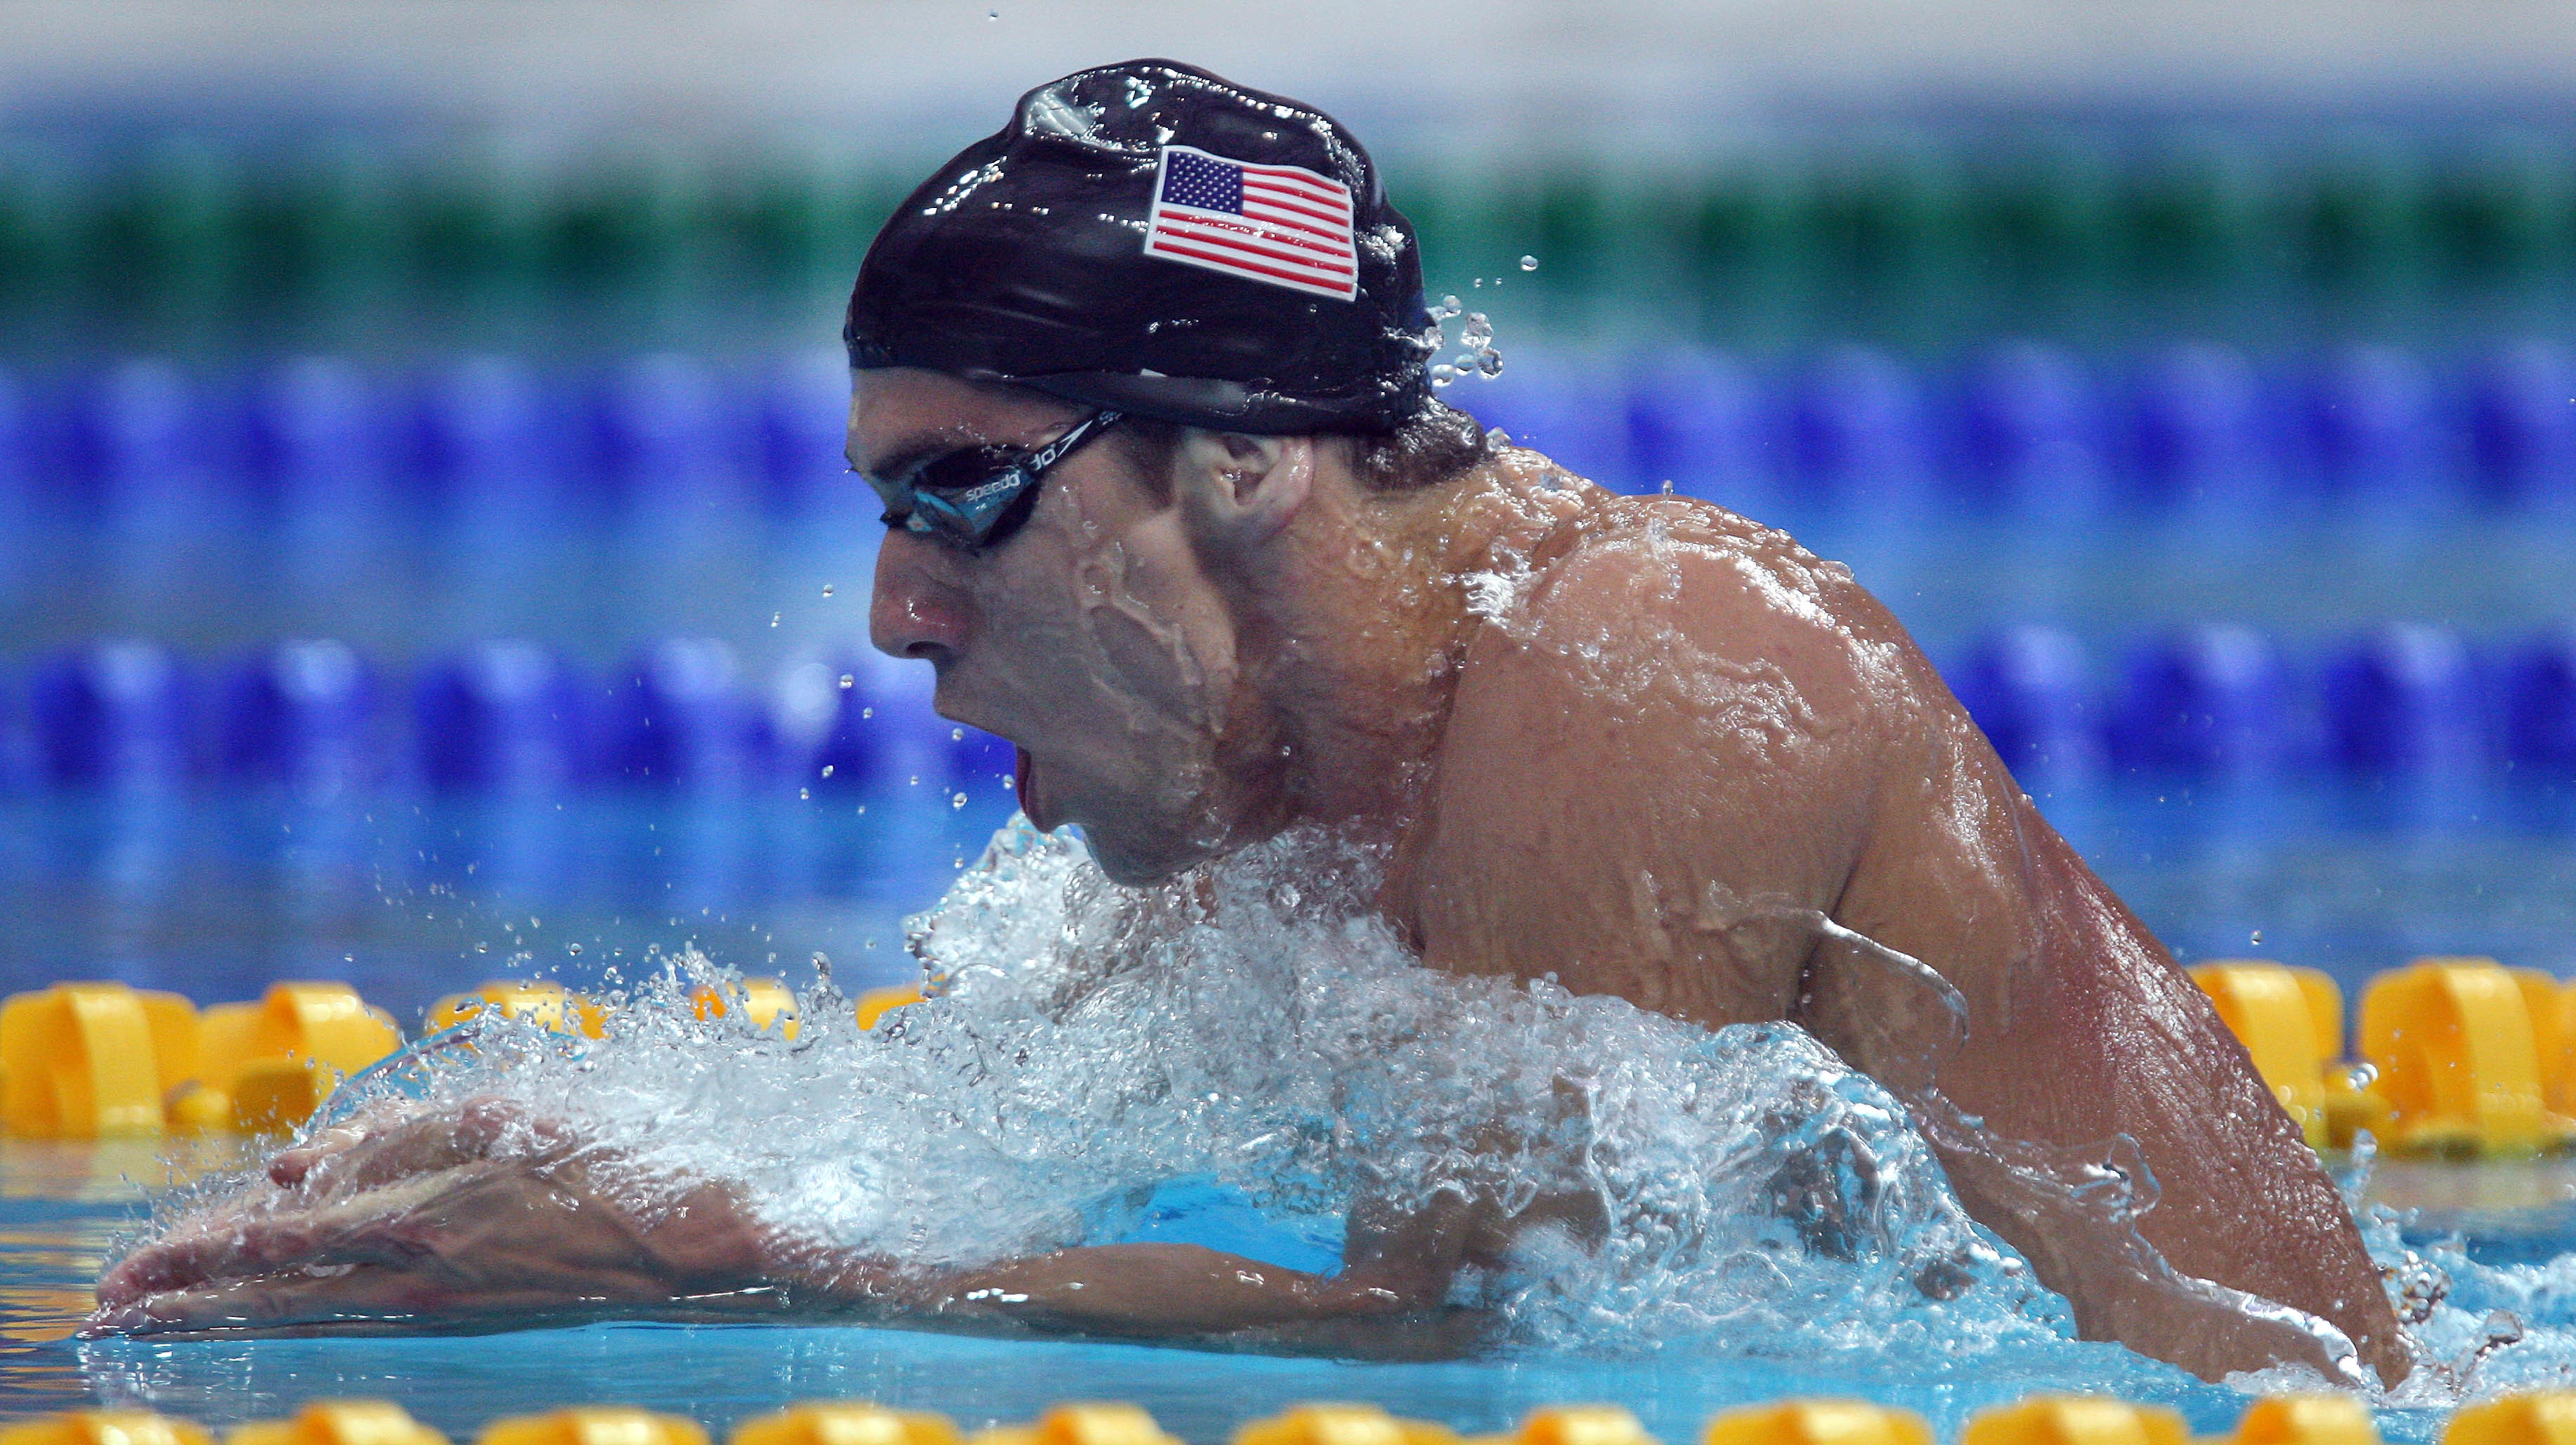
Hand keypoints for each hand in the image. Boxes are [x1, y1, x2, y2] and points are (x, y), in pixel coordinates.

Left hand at [89, 1098, 793, 1336]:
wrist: (687, 1235)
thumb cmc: (600, 1158)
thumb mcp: (493, 1118)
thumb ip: (389, 1139)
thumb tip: (287, 1172)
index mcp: (417, 1215)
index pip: (272, 1245)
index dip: (193, 1261)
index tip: (129, 1274)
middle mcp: (413, 1271)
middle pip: (273, 1293)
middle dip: (186, 1301)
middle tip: (114, 1310)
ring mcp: (438, 1297)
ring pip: (307, 1305)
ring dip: (227, 1312)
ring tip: (162, 1317)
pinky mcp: (466, 1307)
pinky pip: (360, 1303)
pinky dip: (300, 1301)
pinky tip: (271, 1299)